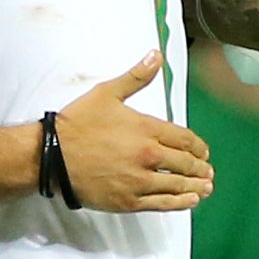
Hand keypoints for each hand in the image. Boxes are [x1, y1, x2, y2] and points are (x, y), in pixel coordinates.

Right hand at [54, 54, 213, 210]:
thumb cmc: (77, 123)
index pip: (184, 139)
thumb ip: (136, 77)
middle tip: (207, 170)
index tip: (203, 151)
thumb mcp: (107, 93)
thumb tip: (157, 55)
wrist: (52, 156)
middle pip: (185, 163)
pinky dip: (180, 202)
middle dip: (199, 167)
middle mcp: (148, 155)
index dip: (198, 146)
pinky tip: (191, 200)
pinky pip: (162, 203)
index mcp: (147, 129)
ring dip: (196, 186)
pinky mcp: (129, 201)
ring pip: (178, 185)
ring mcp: (139, 181)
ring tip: (205, 187)